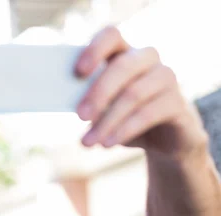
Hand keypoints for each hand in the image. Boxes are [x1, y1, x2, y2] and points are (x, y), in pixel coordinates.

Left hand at [75, 26, 207, 159]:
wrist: (163, 141)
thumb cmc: (123, 117)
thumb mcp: (102, 109)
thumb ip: (87, 102)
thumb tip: (73, 108)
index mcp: (123, 53)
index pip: (111, 36)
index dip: (95, 49)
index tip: (77, 72)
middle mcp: (147, 59)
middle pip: (122, 66)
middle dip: (98, 93)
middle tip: (80, 116)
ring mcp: (166, 78)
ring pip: (133, 94)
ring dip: (107, 121)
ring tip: (88, 142)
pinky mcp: (178, 103)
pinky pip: (148, 114)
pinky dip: (124, 130)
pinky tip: (107, 144)